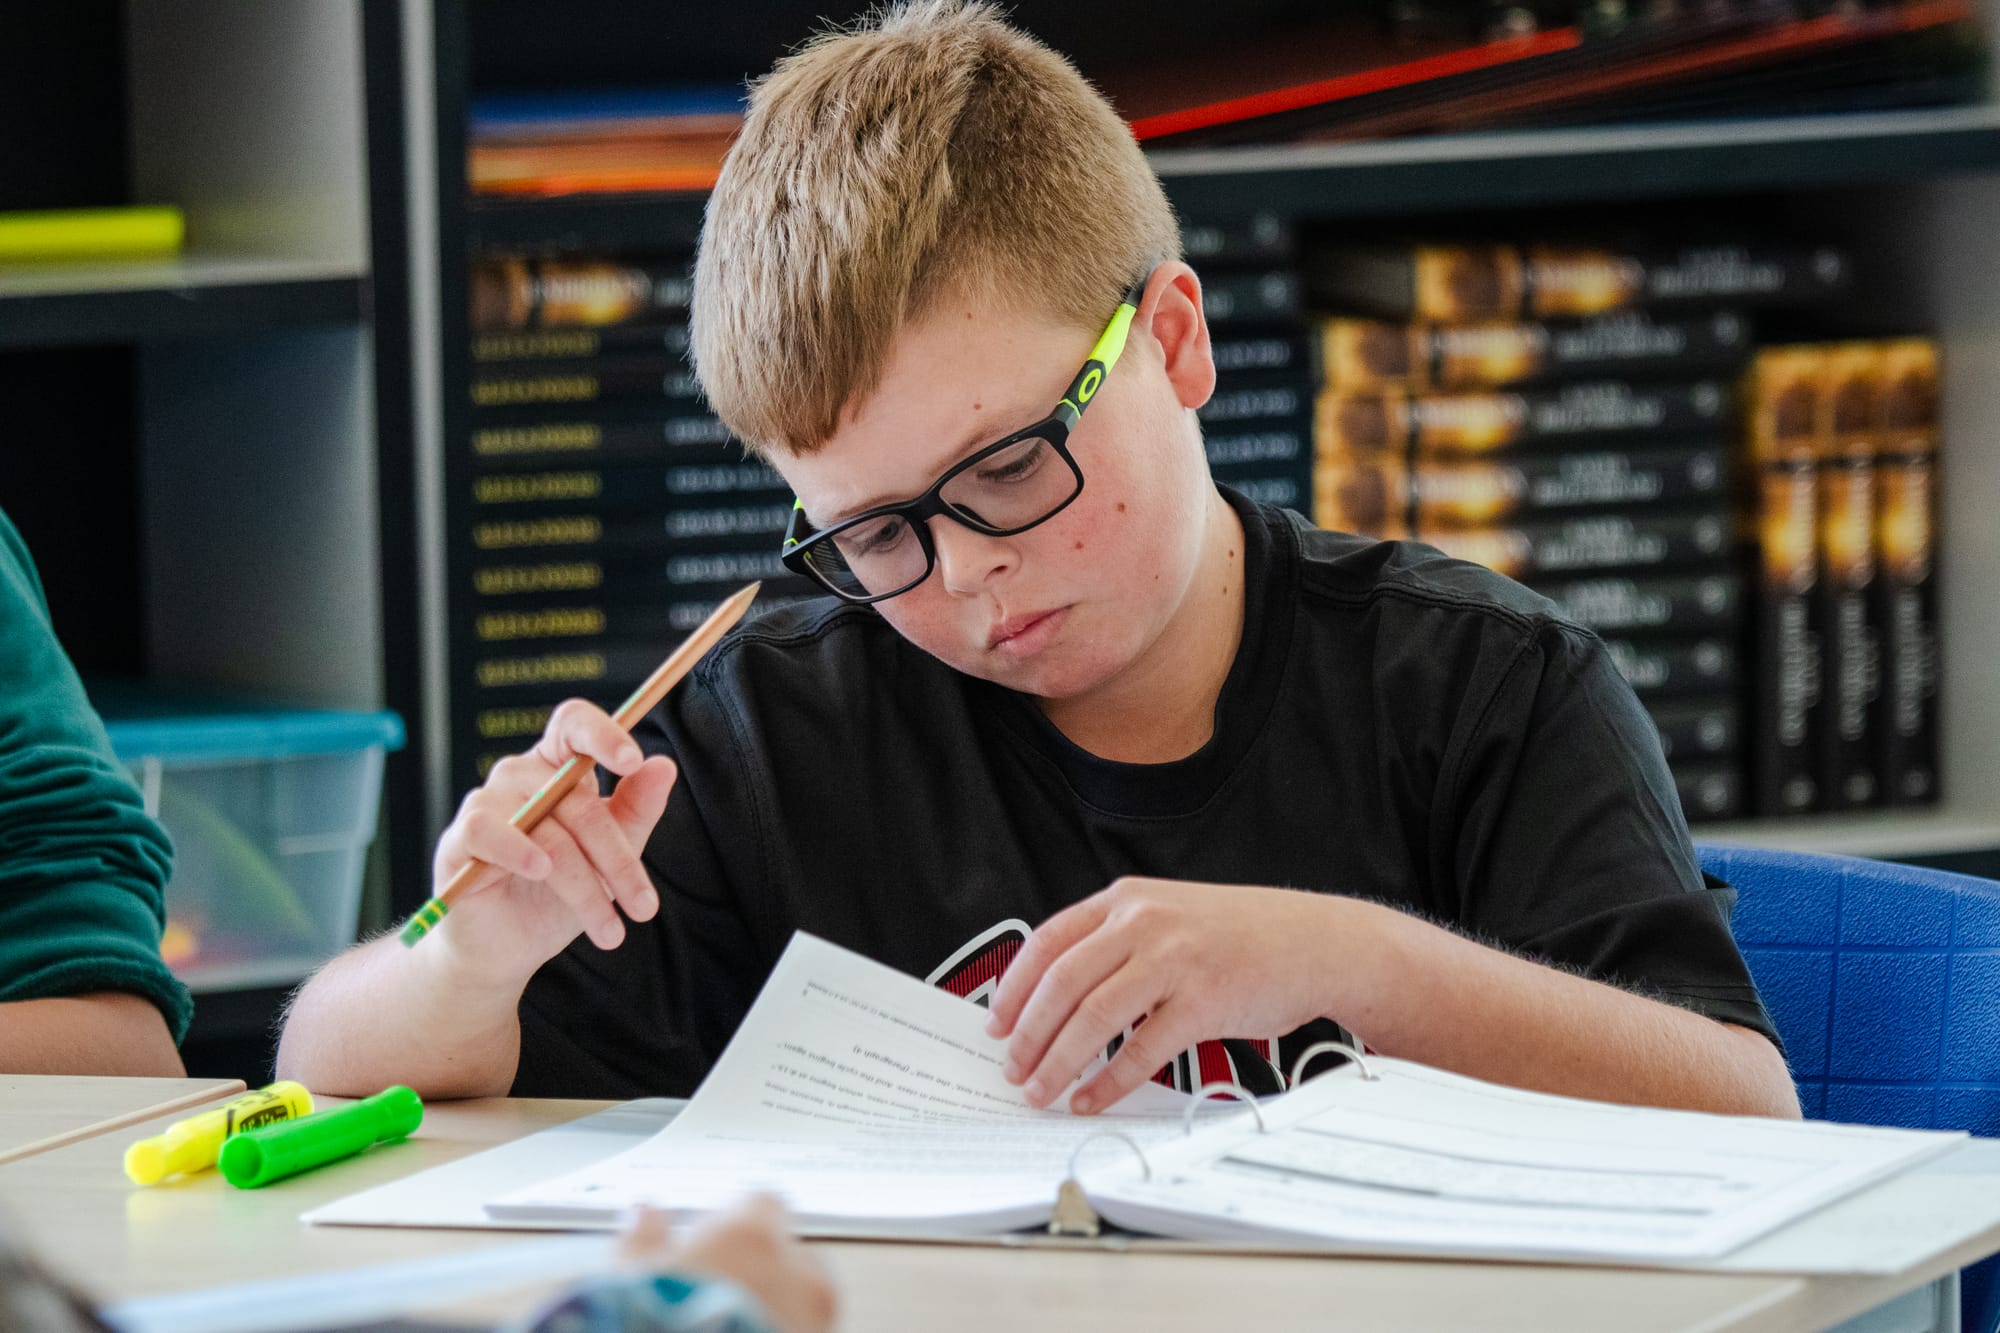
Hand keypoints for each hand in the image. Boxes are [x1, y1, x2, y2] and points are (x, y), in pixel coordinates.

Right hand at [428, 699, 677, 987]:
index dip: (603, 733)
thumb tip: (664, 765)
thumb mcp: (611, 855)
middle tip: (644, 907)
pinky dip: (517, 849)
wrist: (510, 948)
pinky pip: (487, 830)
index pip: (574, 725)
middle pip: (577, 797)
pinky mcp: (460, 839)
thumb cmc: (559, 895)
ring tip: (608, 928)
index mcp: (557, 768)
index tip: (632, 761)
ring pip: (548, 829)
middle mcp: (520, 776)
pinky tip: (540, 871)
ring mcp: (487, 803)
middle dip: (618, 858)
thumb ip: (637, 809)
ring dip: (585, 882)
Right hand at [617, 1198, 835, 1332]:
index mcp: (755, 1236)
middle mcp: (799, 1273)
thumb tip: (646, 1212)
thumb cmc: (658, 1327)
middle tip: (718, 1298)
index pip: (760, 1203)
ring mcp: (817, 1322)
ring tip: (731, 1331)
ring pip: (808, 1303)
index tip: (707, 1244)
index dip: (732, 1223)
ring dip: (779, 1311)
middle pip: (794, 1255)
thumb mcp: (629, 1280)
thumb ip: (644, 1238)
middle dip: (765, 1271)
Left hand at [984, 877, 1354, 1114]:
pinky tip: (1093, 1098)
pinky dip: (1109, 1081)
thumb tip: (1057, 996)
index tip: (996, 1023)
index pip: (1047, 942)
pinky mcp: (1204, 1001)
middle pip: (1062, 983)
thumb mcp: (1169, 914)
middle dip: (1028, 1034)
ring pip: (1093, 1017)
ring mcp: (1174, 960)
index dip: (1014, 988)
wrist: (1316, 941)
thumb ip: (1116, 941)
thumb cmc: (1242, 935)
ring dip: (1058, 1062)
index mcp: (1127, 901)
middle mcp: (1144, 923)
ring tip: (1041, 1091)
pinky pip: (1142, 1049)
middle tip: (1012, 1069)